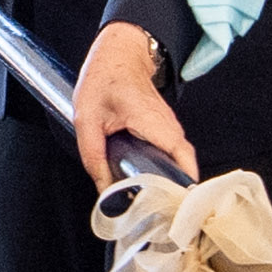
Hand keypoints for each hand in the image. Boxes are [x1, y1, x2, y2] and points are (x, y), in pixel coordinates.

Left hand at [69, 19, 192, 194]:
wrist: (119, 54)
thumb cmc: (105, 78)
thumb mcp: (87, 119)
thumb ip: (93, 156)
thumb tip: (103, 190)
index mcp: (154, 122)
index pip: (183, 159)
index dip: (184, 185)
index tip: (177, 208)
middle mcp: (169, 127)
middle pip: (183, 167)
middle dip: (176, 193)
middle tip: (163, 218)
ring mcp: (169, 128)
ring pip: (178, 163)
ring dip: (170, 184)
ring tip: (157, 208)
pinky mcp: (164, 131)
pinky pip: (171, 156)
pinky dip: (165, 172)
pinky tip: (151, 187)